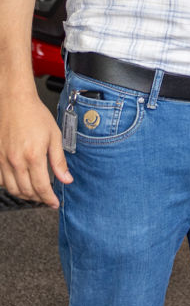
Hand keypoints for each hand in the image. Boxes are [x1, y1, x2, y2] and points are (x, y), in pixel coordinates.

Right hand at [0, 90, 71, 207]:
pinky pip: (1, 181)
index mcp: (33, 156)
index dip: (49, 199)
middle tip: (46, 198)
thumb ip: (59, 161)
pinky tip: (18, 183)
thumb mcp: (54, 136)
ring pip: (12, 189)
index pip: (41, 187)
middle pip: (26, 191)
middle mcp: (16, 161)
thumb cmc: (35, 115)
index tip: (54, 203)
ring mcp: (3, 160)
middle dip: (38, 198)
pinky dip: (10, 186)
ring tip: (35, 193)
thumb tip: (66, 179)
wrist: (15, 102)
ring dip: (24, 195)